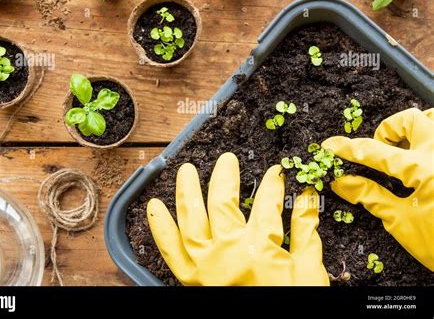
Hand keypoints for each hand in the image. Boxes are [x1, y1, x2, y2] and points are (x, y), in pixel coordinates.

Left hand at [147, 153, 328, 285]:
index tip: (275, 171)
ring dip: (186, 191)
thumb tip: (307, 197)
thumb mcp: (309, 273)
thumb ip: (307, 232)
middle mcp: (228, 251)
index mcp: (260, 248)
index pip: (267, 203)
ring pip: (191, 218)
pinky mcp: (191, 278)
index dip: (272, 183)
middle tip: (227, 160)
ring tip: (186, 170)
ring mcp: (205, 264)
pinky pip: (170, 250)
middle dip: (225, 176)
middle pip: (222, 202)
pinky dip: (160, 228)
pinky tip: (154, 206)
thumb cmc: (293, 303)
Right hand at [323, 108, 433, 270]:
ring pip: (432, 119)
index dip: (347, 148)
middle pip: (408, 119)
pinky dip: (428, 138)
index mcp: (423, 170)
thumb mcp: (401, 222)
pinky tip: (422, 157)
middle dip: (386, 131)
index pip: (374, 151)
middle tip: (380, 152)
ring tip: (404, 149)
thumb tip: (341, 182)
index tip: (331, 145)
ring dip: (413, 129)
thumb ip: (370, 196)